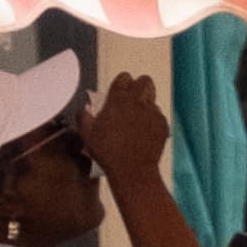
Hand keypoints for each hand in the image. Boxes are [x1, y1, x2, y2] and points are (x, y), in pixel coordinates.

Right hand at [86, 70, 171, 190]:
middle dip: (138, 86)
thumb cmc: (107, 152)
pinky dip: (152, 121)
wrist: (132, 170)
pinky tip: (144, 133)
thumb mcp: (86, 133)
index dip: (121, 84)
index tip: (117, 93)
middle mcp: (138, 101)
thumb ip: (83, 115)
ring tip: (137, 116)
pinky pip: (158, 115)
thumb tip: (84, 109)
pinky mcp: (162, 124)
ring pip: (153, 97)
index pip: (124, 77)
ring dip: (146, 103)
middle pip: (144, 81)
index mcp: (118, 99)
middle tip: (131, 100)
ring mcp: (152, 112)